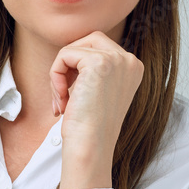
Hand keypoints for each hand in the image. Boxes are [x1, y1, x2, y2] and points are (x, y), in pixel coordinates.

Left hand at [49, 31, 143, 156]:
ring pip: (73, 48)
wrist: (90, 147)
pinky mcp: (99, 62)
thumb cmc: (89, 128)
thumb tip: (70, 53)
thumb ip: (93, 71)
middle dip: (68, 64)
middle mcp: (129, 61)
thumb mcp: (97, 93)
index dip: (77, 69)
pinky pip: (64, 55)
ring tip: (60, 101)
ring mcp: (117, 60)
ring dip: (59, 73)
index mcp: (132, 68)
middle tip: (61, 94)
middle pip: (88, 41)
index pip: (98, 48)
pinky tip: (61, 100)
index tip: (72, 98)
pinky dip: (55, 76)